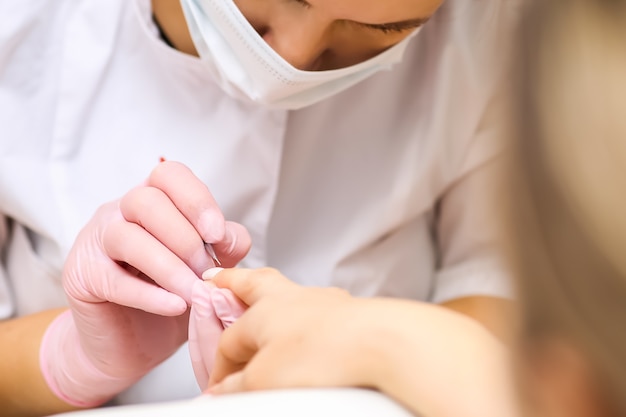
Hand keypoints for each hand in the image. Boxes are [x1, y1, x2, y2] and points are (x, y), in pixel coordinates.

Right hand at [40, 161, 250, 406]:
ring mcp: (95, 241)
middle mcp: (120, 212)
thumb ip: (225, 246)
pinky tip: (176, 307)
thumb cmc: (172, 296)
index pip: (170, 175)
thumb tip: (229, 236)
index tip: (218, 234)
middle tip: (205, 271)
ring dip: (169, 266)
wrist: (132, 344)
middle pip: (147, 201)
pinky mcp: (82, 277)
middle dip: (185, 238)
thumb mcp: (207, 267)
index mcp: (154, 200)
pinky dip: (150, 295)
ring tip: (194, 292)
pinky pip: (114, 279)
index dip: (196, 200)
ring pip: (127, 236)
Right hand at [203, 268, 376, 393]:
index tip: (220, 388)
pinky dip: (302, 313)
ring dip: (269, 295)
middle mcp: (290, 298)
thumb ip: (238, 386)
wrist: (381, 343)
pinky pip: (315, 307)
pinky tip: (307, 327)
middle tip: (218, 280)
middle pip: (253, 283)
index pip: (228, 340)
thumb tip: (221, 391)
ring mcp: (320, 301)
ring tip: (262, 302)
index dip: (219, 367)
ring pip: (286, 291)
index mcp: (263, 310)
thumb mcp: (266, 380)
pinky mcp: (345, 312)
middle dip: (233, 282)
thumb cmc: (325, 354)